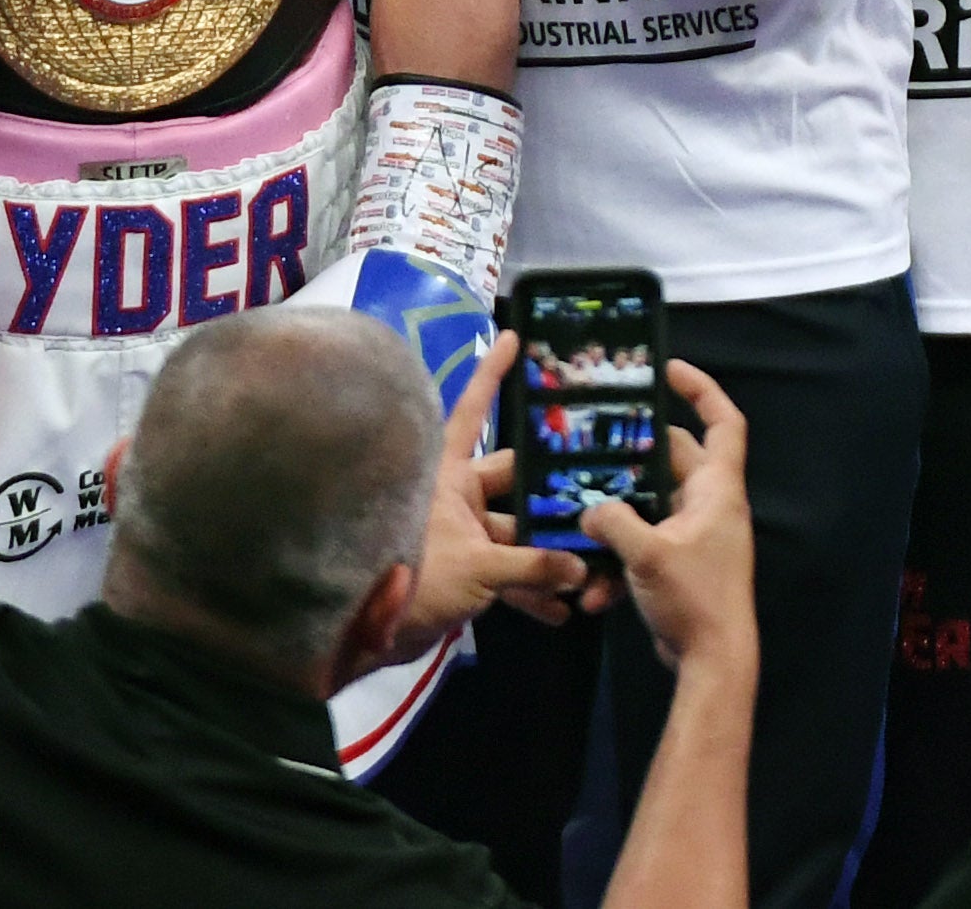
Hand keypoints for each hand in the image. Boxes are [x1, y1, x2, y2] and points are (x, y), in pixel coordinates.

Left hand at [383, 335, 596, 661]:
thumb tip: (582, 566)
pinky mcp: (465, 571)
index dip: (492, 374)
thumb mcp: (479, 568)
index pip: (473, 411)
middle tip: (604, 494)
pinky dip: (531, 591)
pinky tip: (562, 612)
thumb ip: (533, 565)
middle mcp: (456, 494)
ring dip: (550, 554)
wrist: (366, 635)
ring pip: (518, 533)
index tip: (513, 335)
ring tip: (594, 568)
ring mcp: (463, 532)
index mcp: (448, 472)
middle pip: (517, 482)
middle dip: (556, 496)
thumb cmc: (414, 578)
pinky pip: (508, 573)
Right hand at [581, 360, 754, 675]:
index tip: (667, 370)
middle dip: (629, 459)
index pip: (723, 422)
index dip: (702, 390)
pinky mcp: (677, 564)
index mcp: (717, 489)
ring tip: (579, 520)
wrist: (712, 661)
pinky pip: (642, 547)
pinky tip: (591, 590)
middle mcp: (709, 505)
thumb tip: (587, 511)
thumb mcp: (647, 554)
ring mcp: (693, 535)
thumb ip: (613, 522)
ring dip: (615, 522)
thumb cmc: (695, 596)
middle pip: (670, 461)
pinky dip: (617, 563)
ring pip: (648, 508)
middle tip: (590, 443)